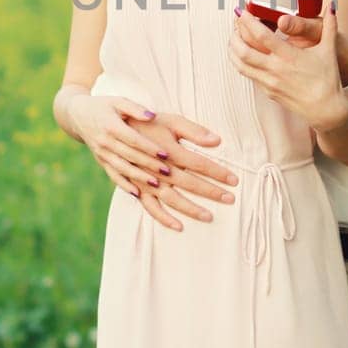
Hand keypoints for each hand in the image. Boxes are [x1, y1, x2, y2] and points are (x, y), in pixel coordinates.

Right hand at [64, 93, 173, 196]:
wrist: (77, 115)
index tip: (165, 154)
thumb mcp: (118, 101)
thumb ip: (135, 108)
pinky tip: (137, 194)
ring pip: (122, 169)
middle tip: (168, 172)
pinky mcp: (101, 161)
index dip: (149, 148)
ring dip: (139, 178)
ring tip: (156, 185)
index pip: (133, 140)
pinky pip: (113, 175)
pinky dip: (124, 185)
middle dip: (149, 165)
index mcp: (111, 126)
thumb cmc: (104, 105)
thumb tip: (152, 116)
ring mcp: (102, 154)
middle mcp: (105, 142)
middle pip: (130, 156)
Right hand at [128, 112, 240, 230]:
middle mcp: (160, 169)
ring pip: (172, 199)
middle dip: (211, 192)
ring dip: (191, 209)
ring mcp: (147, 181)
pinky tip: (179, 226)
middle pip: (190, 183)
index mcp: (170, 151)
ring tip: (210, 217)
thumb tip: (218, 140)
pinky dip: (163, 218)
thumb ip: (194, 131)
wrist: (113, 128)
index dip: (218, 172)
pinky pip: (150, 207)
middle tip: (231, 199)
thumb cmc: (147, 123)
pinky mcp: (136, 188)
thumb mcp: (171, 121)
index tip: (235, 181)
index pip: (200, 164)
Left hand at [229, 5, 347, 131]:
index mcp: (288, 57)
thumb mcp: (329, 50)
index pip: (261, 36)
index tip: (242, 13)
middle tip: (235, 24)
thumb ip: (329, 26)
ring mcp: (269, 82)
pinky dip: (242, 63)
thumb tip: (332, 7)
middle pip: (243, 51)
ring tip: (234, 38)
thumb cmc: (327, 81)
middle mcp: (275, 70)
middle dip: (234, 35)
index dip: (247, 22)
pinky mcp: (267, 91)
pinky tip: (245, 55)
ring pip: (241, 65)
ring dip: (233, 50)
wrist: (325, 110)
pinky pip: (249, 75)